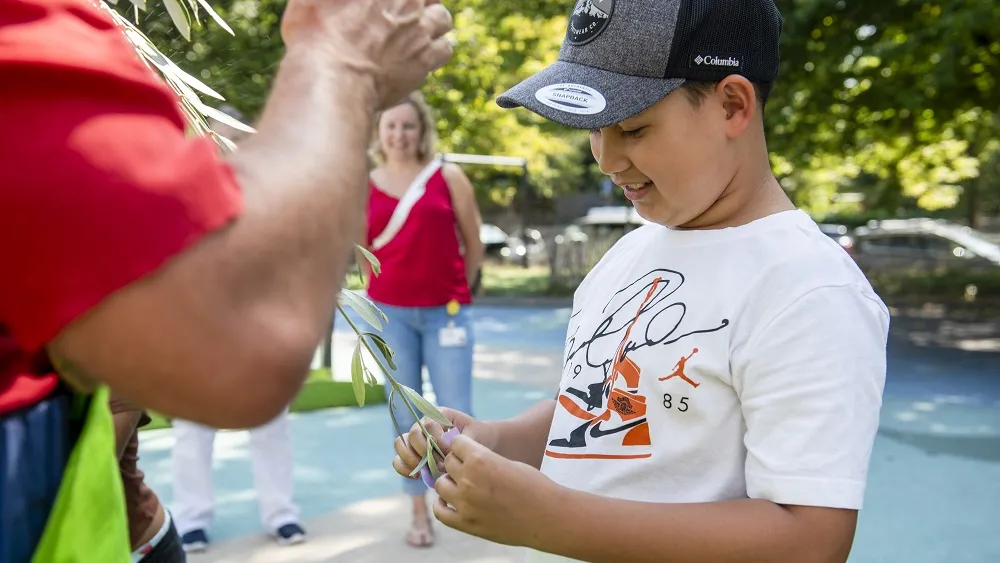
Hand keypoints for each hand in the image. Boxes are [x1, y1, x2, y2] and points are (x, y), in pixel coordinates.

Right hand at [281, 0, 453, 108]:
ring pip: (443, 17)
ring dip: (433, 22)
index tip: (387, 5)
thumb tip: (338, 2)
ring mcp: (420, 28)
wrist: (332, 77)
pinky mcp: (425, 58)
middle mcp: (409, 1)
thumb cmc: (313, 35)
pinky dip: (436, 50)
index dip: (400, 0)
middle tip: (402, 13)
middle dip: (418, 2)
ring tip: (417, 33)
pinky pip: (445, 49)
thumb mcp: (310, 1)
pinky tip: (420, 56)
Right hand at [392, 407, 496, 480]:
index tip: (449, 453)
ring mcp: (416, 439)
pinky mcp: (413, 454)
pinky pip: (399, 460)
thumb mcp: (474, 438)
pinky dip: (404, 468)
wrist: (481, 444)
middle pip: (412, 434)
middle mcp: (423, 424)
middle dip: (423, 451)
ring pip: (401, 444)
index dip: (437, 441)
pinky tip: (417, 476)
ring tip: (423, 471)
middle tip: (437, 464)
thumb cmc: (479, 438)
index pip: (429, 425)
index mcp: (438, 414)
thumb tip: (443, 458)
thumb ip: (459, 444)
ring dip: (410, 459)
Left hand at [432, 435, 560, 546]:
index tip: (469, 451)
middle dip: (456, 463)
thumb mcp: (506, 462)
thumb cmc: (533, 486)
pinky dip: (442, 504)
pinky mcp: (466, 523)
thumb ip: (482, 459)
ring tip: (461, 485)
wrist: (547, 516)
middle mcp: (468, 480)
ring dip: (449, 482)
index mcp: (480, 459)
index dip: (463, 446)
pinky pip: (440, 511)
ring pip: (440, 485)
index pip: (455, 443)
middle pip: (447, 463)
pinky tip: (451, 502)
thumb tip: (463, 459)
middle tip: (468, 469)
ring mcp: (465, 504)